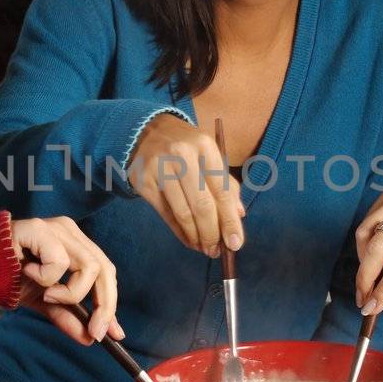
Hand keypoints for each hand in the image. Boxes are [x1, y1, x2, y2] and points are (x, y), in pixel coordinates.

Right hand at [11, 215, 123, 343]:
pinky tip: (28, 274)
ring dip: (70, 293)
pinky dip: (48, 278)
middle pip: (105, 268)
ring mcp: (56, 228)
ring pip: (89, 266)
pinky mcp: (40, 229)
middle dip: (104, 305)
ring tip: (47, 295)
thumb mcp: (43, 301)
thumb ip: (66, 316)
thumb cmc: (8, 277)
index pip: (105, 271)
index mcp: (74, 244)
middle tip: (93, 331)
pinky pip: (60, 261)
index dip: (111, 303)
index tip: (113, 334)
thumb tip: (90, 338)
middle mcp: (70, 232)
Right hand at [128, 114, 243, 256]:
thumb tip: (239, 215)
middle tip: (217, 251)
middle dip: (212, 233)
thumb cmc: (185, 146)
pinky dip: (180, 232)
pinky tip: (189, 240)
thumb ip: (225, 183)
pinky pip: (166, 214)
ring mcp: (160, 169)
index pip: (221, 190)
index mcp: (205, 146)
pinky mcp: (143, 182)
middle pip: (202, 205)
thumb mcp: (208, 155)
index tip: (236, 243)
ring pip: (183, 213)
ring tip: (205, 248)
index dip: (230, 220)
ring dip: (196, 237)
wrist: (144, 131)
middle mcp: (182, 155)